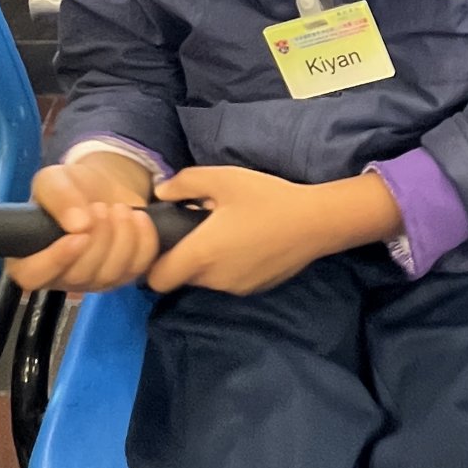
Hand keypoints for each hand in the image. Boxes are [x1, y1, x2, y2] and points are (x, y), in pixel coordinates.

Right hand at [6, 155, 160, 293]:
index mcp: (30, 257)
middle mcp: (60, 277)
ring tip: (119, 208)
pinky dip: (143, 241)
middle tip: (101, 207)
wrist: (104, 187)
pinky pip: (138, 267)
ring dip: (121, 237)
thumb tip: (77, 224)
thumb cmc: (70, 188)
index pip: (32, 276)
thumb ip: (57, 196)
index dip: (56, 260)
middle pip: (78, 275)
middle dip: (97, 238)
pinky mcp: (124, 276)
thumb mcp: (55, 180)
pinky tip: (138, 217)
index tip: (79, 235)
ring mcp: (94, 281)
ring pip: (110, 274)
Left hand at [146, 166, 402, 296]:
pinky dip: (227, 266)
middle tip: (196, 227)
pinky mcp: (254, 289)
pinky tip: (245, 242)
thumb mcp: (222, 178)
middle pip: (180, 278)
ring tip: (223, 232)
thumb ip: (184, 183)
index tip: (161, 242)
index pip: (156, 279)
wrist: (316, 222)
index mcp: (200, 254)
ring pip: (205, 280)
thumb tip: (161, 192)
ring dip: (206, 261)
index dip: (151, 263)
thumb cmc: (266, 198)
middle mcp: (214, 279)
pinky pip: (228, 281)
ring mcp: (235, 288)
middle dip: (181, 257)